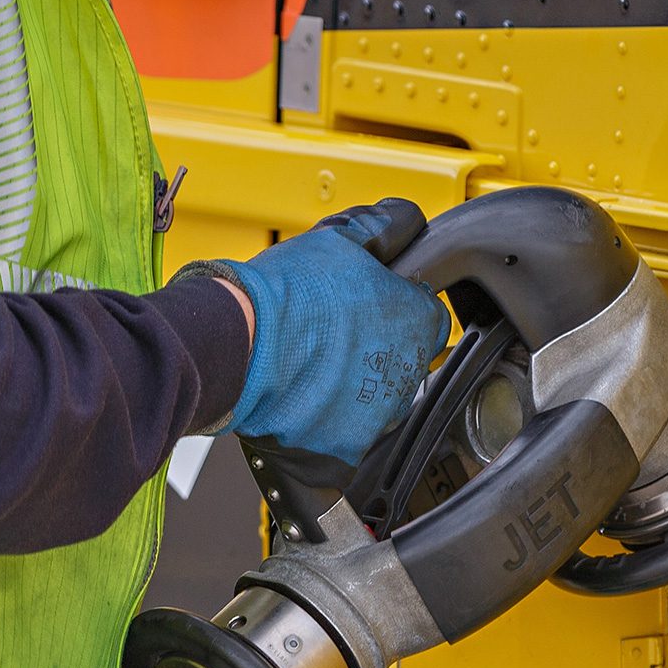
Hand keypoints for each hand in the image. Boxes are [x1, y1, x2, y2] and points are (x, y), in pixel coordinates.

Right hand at [175, 200, 450, 463]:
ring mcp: (381, 413)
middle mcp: (409, 371)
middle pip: (404, 360)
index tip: (372, 307)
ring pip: (379, 399)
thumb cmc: (287, 294)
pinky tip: (305, 393)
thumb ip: (382, 231)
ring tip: (314, 363)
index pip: (429, 317)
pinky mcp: (352, 446)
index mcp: (417, 321)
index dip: (398, 308)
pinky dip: (332, 418)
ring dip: (356, 385)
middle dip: (378, 347)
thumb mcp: (339, 239)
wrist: (238, 344)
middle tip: (334, 333)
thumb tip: (403, 221)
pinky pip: (350, 432)